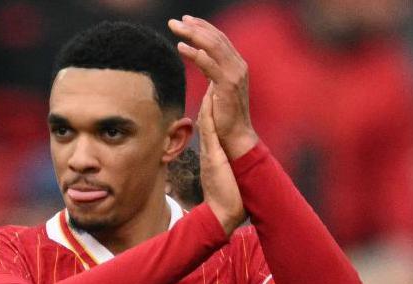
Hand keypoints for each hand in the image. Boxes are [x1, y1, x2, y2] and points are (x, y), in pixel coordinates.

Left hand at [168, 15, 258, 159]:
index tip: (185, 20)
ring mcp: (235, 74)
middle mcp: (238, 66)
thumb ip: (210, 70)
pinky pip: (210, 65)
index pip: (219, 39)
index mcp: (236, 64)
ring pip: (213, 47)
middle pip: (215, 38)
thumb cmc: (223, 116)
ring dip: (193, 36)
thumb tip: (198, 57)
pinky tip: (182, 48)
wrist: (236, 136)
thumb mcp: (215, 87)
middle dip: (194, 27)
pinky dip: (196, 55)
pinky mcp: (228, 86)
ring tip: (176, 29)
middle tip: (175, 22)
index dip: (202, 27)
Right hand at [198, 84, 245, 234]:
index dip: (212, 98)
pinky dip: (208, 113)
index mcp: (213, 148)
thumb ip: (226, 163)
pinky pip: (209, 130)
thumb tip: (232, 158)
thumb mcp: (226, 174)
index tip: (214, 80)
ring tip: (203, 71)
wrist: (222, 213)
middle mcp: (209, 145)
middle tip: (205, 65)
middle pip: (206, 113)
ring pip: (206, 117)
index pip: (212, 119)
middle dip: (207, 93)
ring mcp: (209, 149)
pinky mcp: (212, 155)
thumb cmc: (227, 197)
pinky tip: (209, 96)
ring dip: (205, 95)